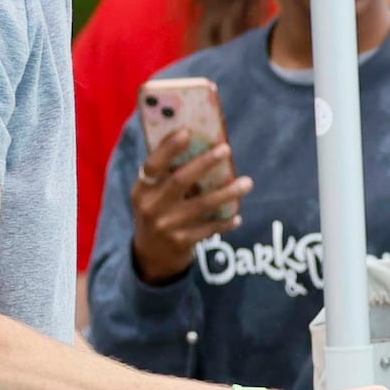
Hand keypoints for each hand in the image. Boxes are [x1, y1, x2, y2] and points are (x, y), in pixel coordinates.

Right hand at [129, 140, 244, 283]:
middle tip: (226, 149)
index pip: (152, 165)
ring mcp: (166, 226)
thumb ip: (167, 176)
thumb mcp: (152, 196)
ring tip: (247, 183)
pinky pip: (208, 229)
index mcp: (142, 190)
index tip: (187, 132)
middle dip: (204, 163)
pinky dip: (225, 222)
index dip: (168, 149)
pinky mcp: (181, 243)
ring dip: (226, 193)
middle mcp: (151, 207)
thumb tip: (198, 144)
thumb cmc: (157, 214)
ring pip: (201, 205)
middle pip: (180, 181)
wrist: (151, 257)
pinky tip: (237, 215)